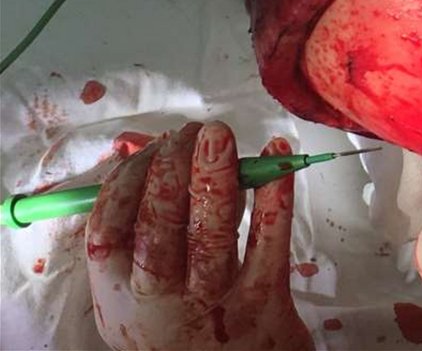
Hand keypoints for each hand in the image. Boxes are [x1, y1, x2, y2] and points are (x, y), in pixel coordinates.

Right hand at [85, 121, 311, 350]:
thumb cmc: (185, 323)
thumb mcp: (141, 287)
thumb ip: (137, 226)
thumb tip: (134, 144)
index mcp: (119, 296)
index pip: (108, 228)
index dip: (129, 179)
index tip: (153, 146)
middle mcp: (158, 304)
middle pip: (158, 226)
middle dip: (172, 168)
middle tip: (192, 133)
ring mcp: (212, 306)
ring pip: (209, 234)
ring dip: (214, 176)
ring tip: (218, 135)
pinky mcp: (263, 305)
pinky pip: (269, 244)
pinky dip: (276, 196)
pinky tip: (279, 159)